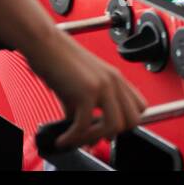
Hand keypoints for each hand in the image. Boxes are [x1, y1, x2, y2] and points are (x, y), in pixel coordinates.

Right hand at [23, 31, 146, 150]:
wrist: (44, 44)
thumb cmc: (58, 60)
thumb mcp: (78, 85)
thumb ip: (85, 106)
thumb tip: (81, 131)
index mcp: (116, 78)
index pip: (139, 107)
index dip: (125, 124)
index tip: (107, 132)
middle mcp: (114, 81)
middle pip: (133, 120)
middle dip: (113, 134)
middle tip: (92, 138)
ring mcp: (103, 85)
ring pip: (114, 126)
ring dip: (93, 138)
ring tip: (75, 140)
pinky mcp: (87, 90)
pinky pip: (85, 126)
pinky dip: (73, 138)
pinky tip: (62, 139)